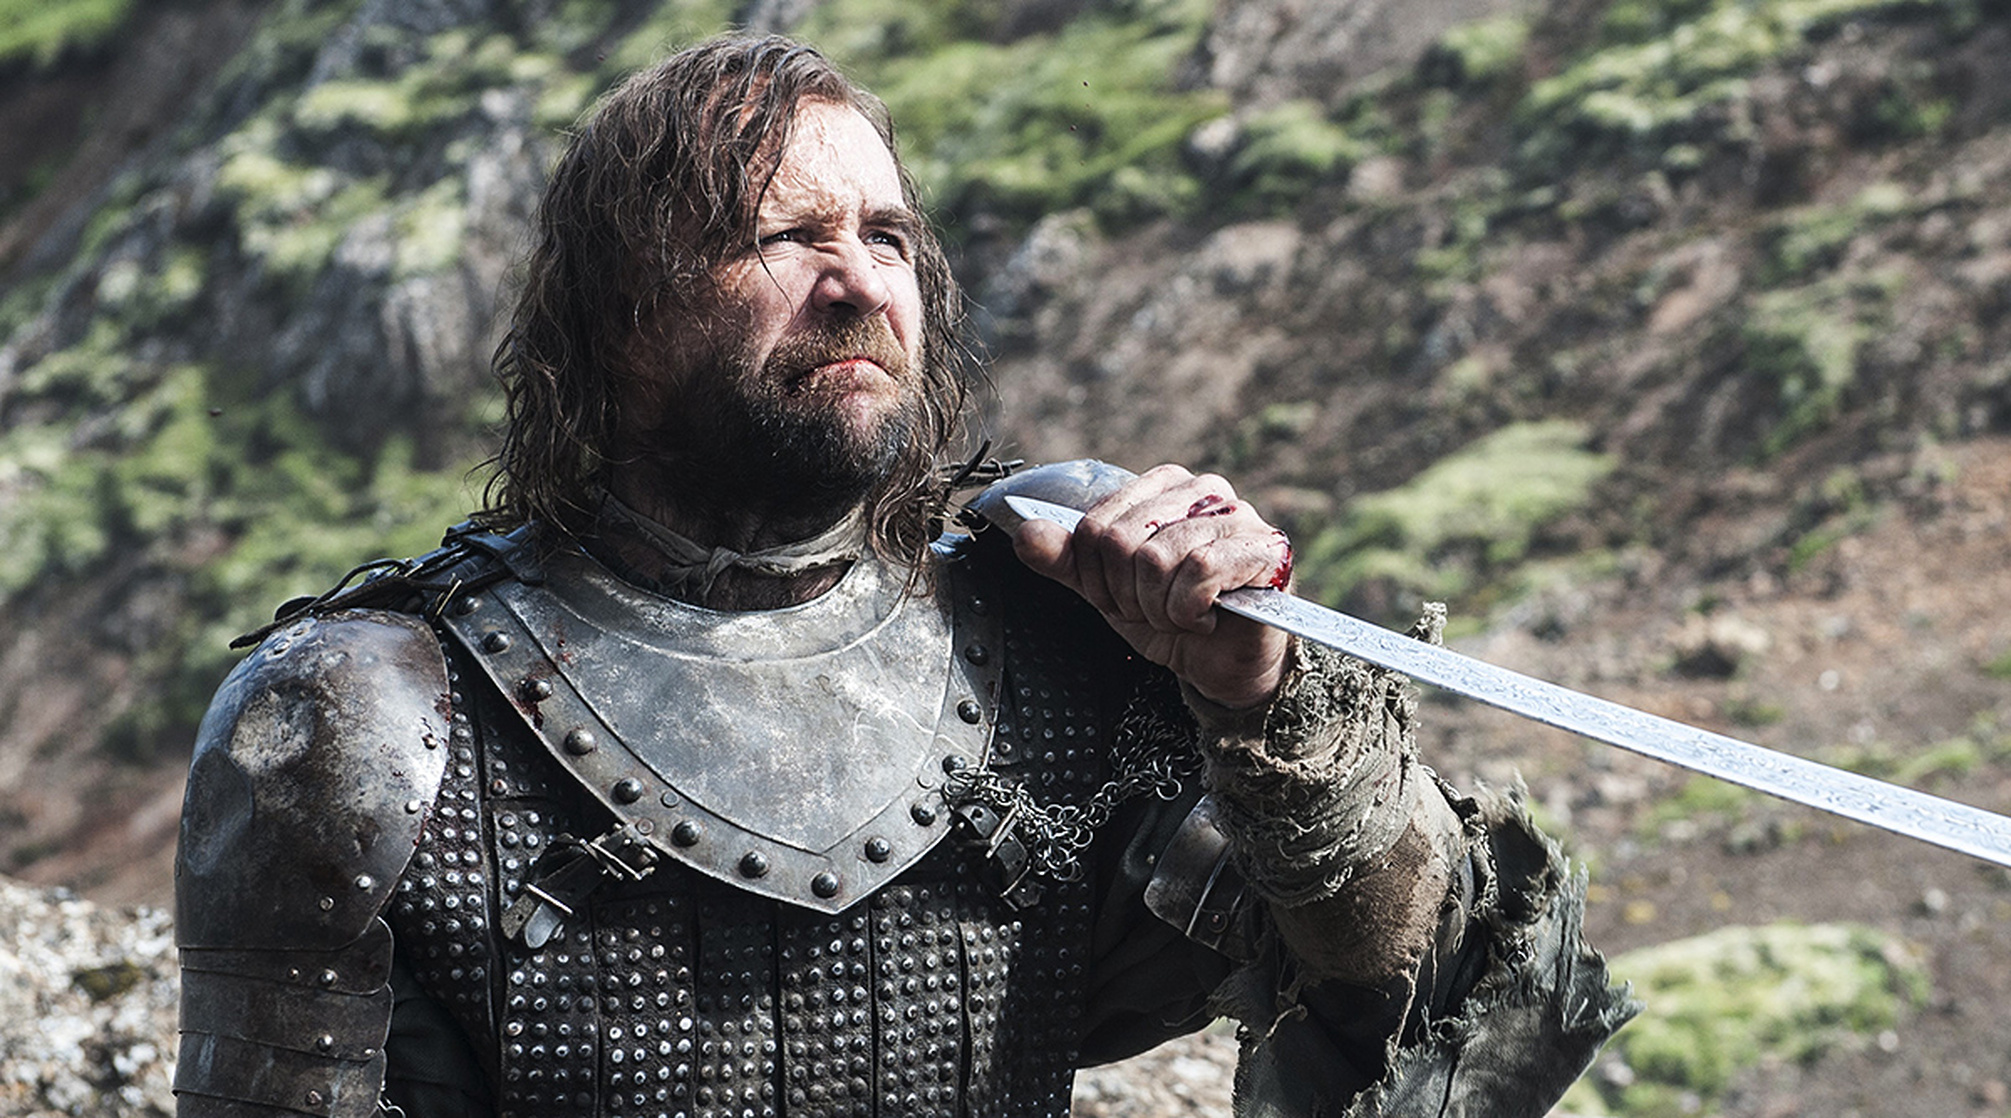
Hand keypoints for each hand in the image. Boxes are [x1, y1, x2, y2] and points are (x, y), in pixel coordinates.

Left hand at [1011, 465, 1293, 709]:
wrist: (1221, 663)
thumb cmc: (1170, 616)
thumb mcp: (1107, 590)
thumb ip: (1066, 560)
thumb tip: (1026, 533)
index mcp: (1161, 487)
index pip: (1094, 526)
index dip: (1096, 578)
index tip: (1120, 599)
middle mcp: (1200, 489)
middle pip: (1121, 541)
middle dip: (1128, 595)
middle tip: (1153, 611)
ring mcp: (1236, 515)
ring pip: (1157, 558)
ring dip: (1159, 608)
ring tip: (1180, 615)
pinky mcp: (1262, 547)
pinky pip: (1199, 570)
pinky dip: (1188, 609)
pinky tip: (1204, 618)